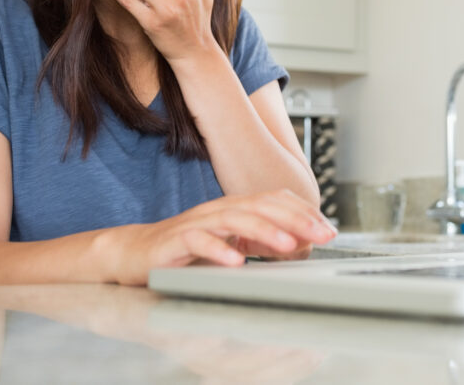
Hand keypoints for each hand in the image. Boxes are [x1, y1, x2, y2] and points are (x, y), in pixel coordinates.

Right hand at [106, 189, 336, 285]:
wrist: (134, 253)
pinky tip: (236, 262)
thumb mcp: (233, 244)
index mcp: (235, 207)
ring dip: (265, 232)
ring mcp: (197, 223)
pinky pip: (198, 242)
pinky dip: (218, 250)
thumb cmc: (187, 250)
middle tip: (321, 235)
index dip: (304, 212)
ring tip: (288, 246)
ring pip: (235, 220)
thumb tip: (299, 244)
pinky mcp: (174, 241)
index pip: (275, 201)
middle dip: (295, 220)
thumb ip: (263, 241)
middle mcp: (219, 210)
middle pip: (262, 206)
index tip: (328, 228)